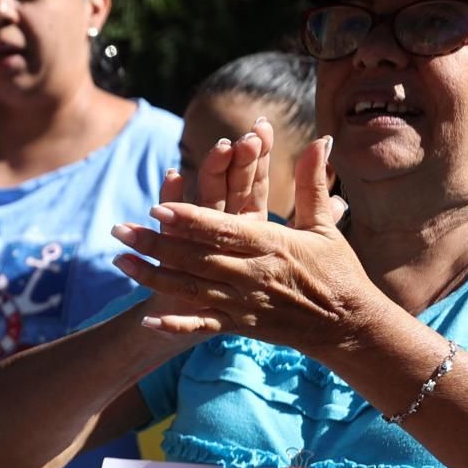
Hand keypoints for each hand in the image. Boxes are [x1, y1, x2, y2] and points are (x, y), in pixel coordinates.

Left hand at [110, 137, 371, 355]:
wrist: (349, 324)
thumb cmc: (337, 269)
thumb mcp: (325, 224)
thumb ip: (312, 183)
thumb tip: (317, 141)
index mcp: (270, 244)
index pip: (221, 229)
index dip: (188, 218)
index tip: (157, 207)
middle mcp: (252, 274)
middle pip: (195, 257)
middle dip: (155, 243)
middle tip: (119, 230)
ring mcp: (244, 302)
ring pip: (190, 288)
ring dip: (152, 277)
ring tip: (119, 263)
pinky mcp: (241, 326)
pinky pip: (203, 326)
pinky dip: (176, 323)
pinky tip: (146, 319)